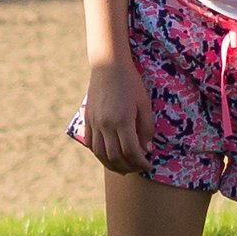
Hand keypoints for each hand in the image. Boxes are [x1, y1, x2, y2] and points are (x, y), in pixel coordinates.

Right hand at [75, 56, 153, 174]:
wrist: (108, 66)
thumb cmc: (131, 83)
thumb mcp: (144, 105)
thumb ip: (146, 129)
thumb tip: (146, 150)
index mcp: (122, 120)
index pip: (130, 151)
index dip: (140, 162)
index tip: (148, 165)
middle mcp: (105, 124)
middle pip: (115, 156)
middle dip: (128, 166)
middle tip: (139, 168)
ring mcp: (94, 123)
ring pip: (100, 153)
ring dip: (112, 164)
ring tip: (124, 168)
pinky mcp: (88, 120)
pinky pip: (91, 144)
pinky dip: (100, 154)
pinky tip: (109, 157)